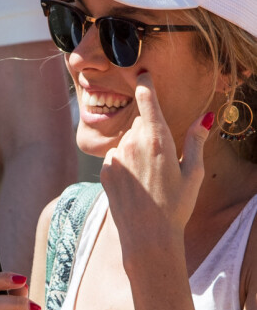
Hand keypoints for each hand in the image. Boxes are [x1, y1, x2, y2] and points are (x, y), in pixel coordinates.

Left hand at [100, 72, 211, 246]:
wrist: (148, 236)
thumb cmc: (176, 205)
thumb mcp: (193, 173)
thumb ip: (196, 140)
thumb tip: (206, 116)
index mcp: (157, 139)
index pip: (147, 100)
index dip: (145, 84)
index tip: (142, 73)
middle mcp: (132, 142)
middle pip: (139, 125)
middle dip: (149, 135)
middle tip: (161, 163)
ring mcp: (115, 155)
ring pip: (126, 141)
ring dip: (135, 151)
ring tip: (148, 178)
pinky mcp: (103, 167)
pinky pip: (115, 156)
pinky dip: (123, 164)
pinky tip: (134, 184)